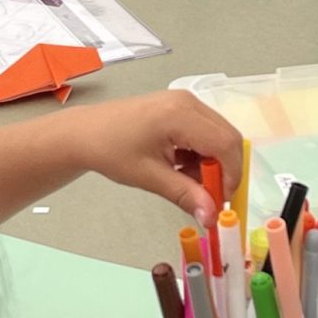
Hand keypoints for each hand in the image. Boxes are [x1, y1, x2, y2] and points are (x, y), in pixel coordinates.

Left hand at [57, 91, 244, 226]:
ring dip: (211, 162)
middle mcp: (188, 102)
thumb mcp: (150, 177)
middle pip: (227, 137)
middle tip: (207, 195)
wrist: (86, 132)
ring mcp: (184, 101)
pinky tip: (180, 166)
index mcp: (180, 115)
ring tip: (186, 180)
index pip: (225, 144)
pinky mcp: (180, 105)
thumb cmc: (112, 152)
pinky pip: (205, 130)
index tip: (220, 201)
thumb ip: (185, 195)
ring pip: (218, 134)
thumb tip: (211, 217)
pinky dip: (201, 152)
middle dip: (223, 169)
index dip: (231, 175)